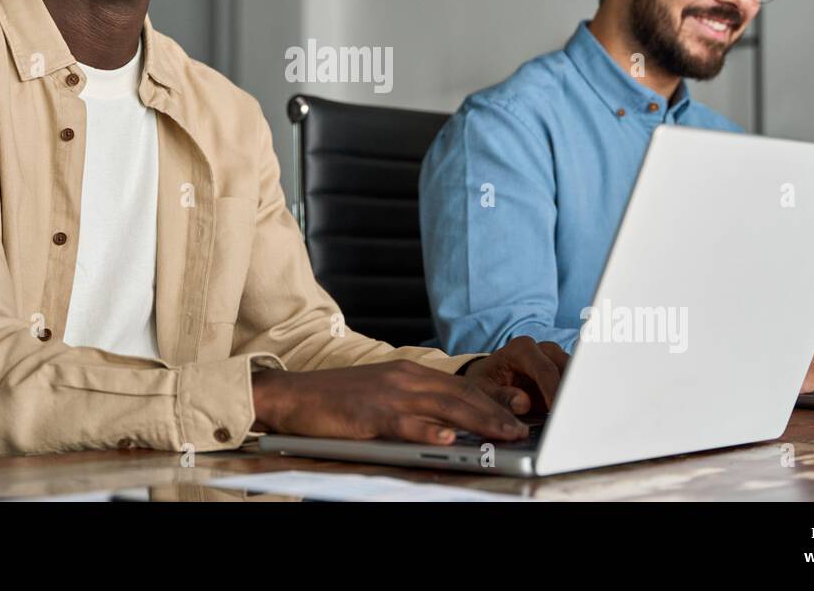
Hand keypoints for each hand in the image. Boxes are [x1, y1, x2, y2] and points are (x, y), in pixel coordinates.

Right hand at [249, 360, 531, 445]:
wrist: (293, 395)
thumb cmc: (337, 400)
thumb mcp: (382, 395)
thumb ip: (415, 406)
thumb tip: (449, 426)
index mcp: (409, 373)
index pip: (460, 386)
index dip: (492, 399)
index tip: (518, 410)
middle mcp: (404, 379)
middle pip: (459, 395)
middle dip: (494, 412)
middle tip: (521, 428)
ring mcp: (387, 395)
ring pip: (442, 408)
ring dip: (477, 422)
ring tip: (503, 435)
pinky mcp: (369, 414)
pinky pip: (404, 423)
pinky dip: (428, 432)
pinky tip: (447, 440)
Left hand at [459, 335, 569, 417]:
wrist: (489, 380)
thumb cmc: (485, 383)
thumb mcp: (483, 391)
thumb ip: (501, 397)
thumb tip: (523, 403)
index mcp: (522, 349)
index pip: (545, 370)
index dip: (554, 392)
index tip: (559, 412)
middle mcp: (544, 350)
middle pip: (567, 371)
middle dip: (572, 394)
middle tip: (574, 419)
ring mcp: (557, 361)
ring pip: (577, 378)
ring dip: (577, 399)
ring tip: (578, 421)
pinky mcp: (565, 376)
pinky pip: (577, 387)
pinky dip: (576, 402)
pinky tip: (576, 419)